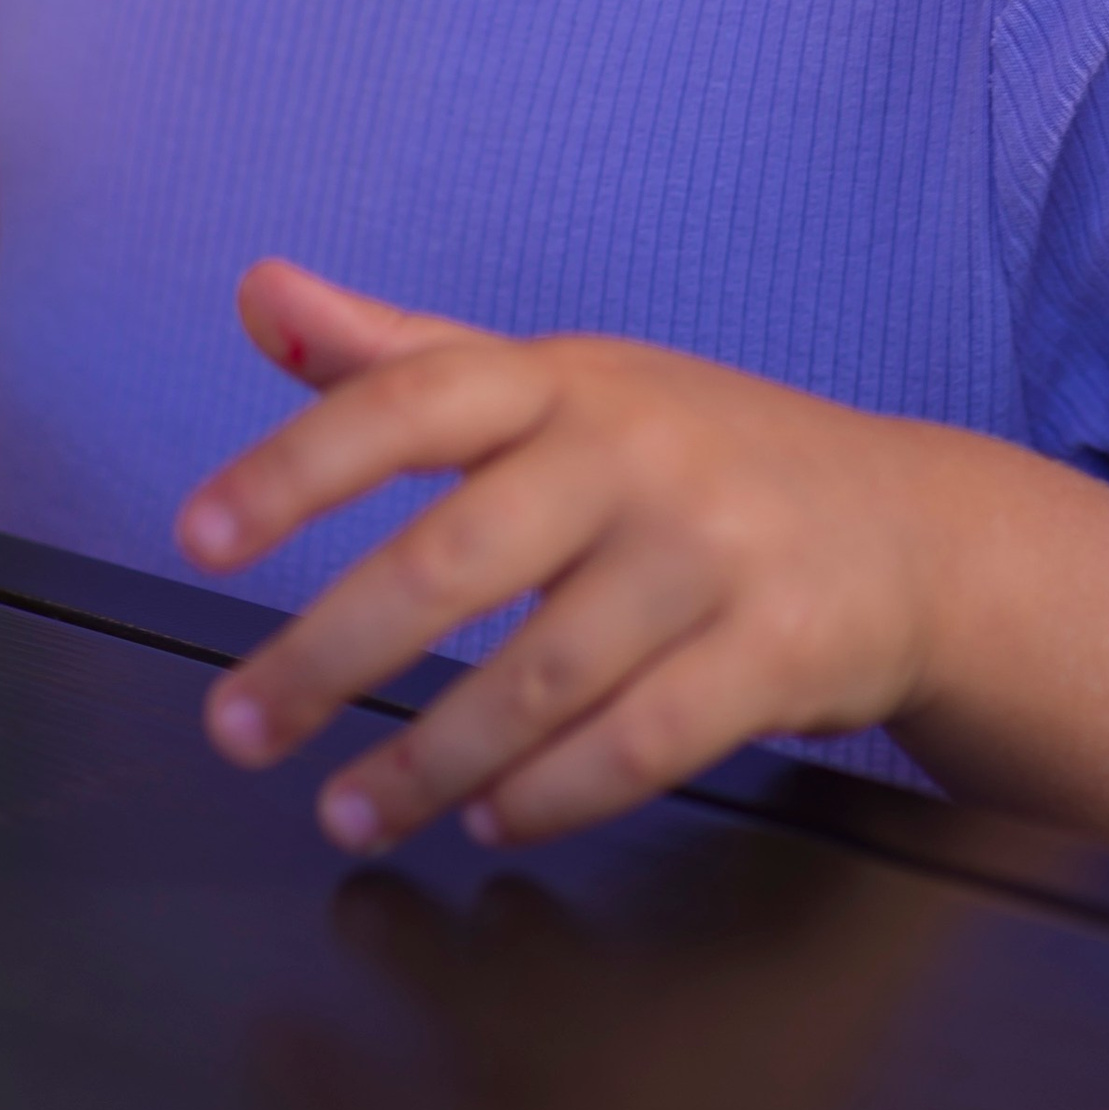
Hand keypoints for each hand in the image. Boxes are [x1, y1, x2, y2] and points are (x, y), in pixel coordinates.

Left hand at [176, 260, 946, 855]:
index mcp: (567, 378)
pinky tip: (488, 817)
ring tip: (344, 810)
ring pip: (537, 677)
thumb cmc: (700, 454)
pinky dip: (548, 795)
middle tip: (236, 728)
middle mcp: (637, 450)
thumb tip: (257, 291)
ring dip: (425, 761)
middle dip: (328, 656)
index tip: (195, 536)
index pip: (411, 399)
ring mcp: (713, 552)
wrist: (913, 531)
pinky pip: (637, 745)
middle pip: (454, 558)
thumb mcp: (560, 382)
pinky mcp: (776, 653)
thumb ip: (400, 352)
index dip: (296, 464)